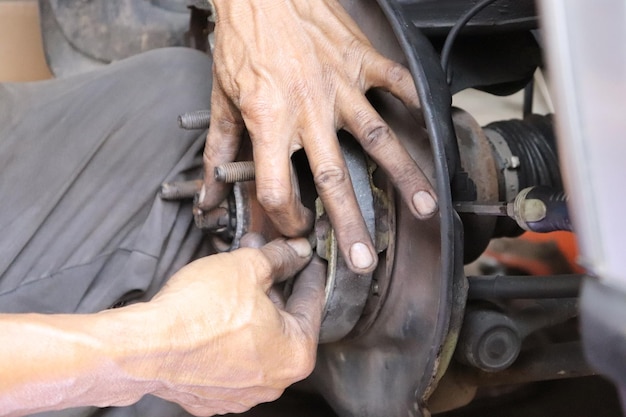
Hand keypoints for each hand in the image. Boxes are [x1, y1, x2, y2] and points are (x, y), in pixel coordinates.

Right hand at [136, 238, 325, 415]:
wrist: (145, 347)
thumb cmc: (198, 312)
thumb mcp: (248, 267)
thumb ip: (279, 258)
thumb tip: (295, 252)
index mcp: (296, 354)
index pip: (311, 303)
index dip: (307, 272)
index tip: (306, 259)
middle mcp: (274, 381)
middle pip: (283, 322)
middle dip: (273, 286)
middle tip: (265, 260)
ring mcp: (242, 393)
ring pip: (256, 340)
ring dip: (250, 308)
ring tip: (235, 279)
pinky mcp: (212, 395)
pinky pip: (230, 358)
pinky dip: (228, 334)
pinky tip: (216, 311)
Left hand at [199, 0, 437, 274]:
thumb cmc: (240, 41)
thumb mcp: (221, 98)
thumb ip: (219, 150)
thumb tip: (209, 193)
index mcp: (269, 121)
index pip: (278, 187)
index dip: (285, 217)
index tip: (297, 228)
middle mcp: (309, 110)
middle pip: (334, 177)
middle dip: (351, 224)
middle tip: (365, 259)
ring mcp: (341, 85)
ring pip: (379, 137)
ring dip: (404, 176)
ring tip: (426, 207)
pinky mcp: (360, 59)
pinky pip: (395, 82)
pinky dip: (414, 103)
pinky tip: (430, 127)